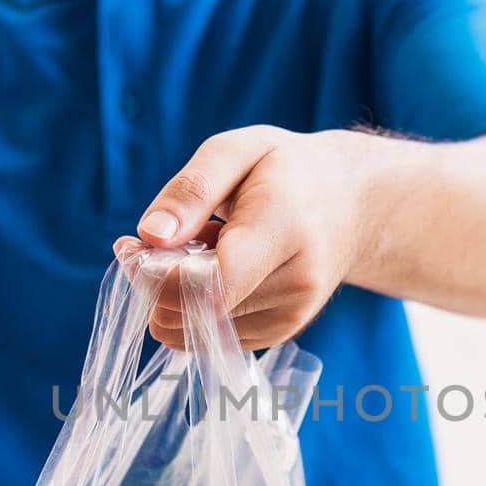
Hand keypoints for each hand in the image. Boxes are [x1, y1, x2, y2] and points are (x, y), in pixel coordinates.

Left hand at [118, 125, 380, 351]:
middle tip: (140, 249)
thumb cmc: (287, 170)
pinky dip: (193, 310)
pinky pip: (214, 336)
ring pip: (200, 329)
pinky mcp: (282, 332)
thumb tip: (148, 236)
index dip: (159, 278)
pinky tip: (204, 274)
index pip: (213, 281)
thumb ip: (191, 190)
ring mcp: (292, 313)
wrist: (353, 206)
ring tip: (185, 253)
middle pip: (199, 309)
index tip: (133, 250)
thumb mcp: (238, 150)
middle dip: (153, 286)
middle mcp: (296, 280)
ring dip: (171, 300)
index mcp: (284, 224)